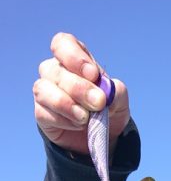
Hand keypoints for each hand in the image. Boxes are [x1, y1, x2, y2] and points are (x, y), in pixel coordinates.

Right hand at [33, 32, 129, 155]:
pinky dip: (63, 120)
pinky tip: (78, 125)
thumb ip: (116, 91)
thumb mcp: (119, 99)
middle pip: (55, 70)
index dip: (74, 56)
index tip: (93, 74)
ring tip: (85, 118)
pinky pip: (44, 112)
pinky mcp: (41, 113)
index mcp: (74, 59)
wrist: (102, 136)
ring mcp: (45, 91)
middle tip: (98, 103)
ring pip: (43, 90)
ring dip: (66, 104)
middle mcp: (55, 71)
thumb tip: (105, 93)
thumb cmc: (108, 109)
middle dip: (78, 88)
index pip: (63, 44)